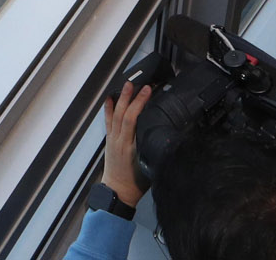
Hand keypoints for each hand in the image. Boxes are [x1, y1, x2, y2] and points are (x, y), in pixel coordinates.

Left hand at [102, 79, 151, 207]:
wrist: (117, 193)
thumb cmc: (135, 184)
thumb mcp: (150, 167)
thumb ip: (155, 150)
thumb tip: (167, 137)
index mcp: (130, 147)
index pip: (133, 119)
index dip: (139, 103)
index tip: (148, 91)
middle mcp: (119, 141)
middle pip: (123, 113)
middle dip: (131, 96)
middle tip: (138, 83)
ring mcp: (113, 140)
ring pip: (115, 115)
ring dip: (121, 98)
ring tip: (127, 85)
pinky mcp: (110, 141)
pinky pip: (108, 121)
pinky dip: (109, 109)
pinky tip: (110, 98)